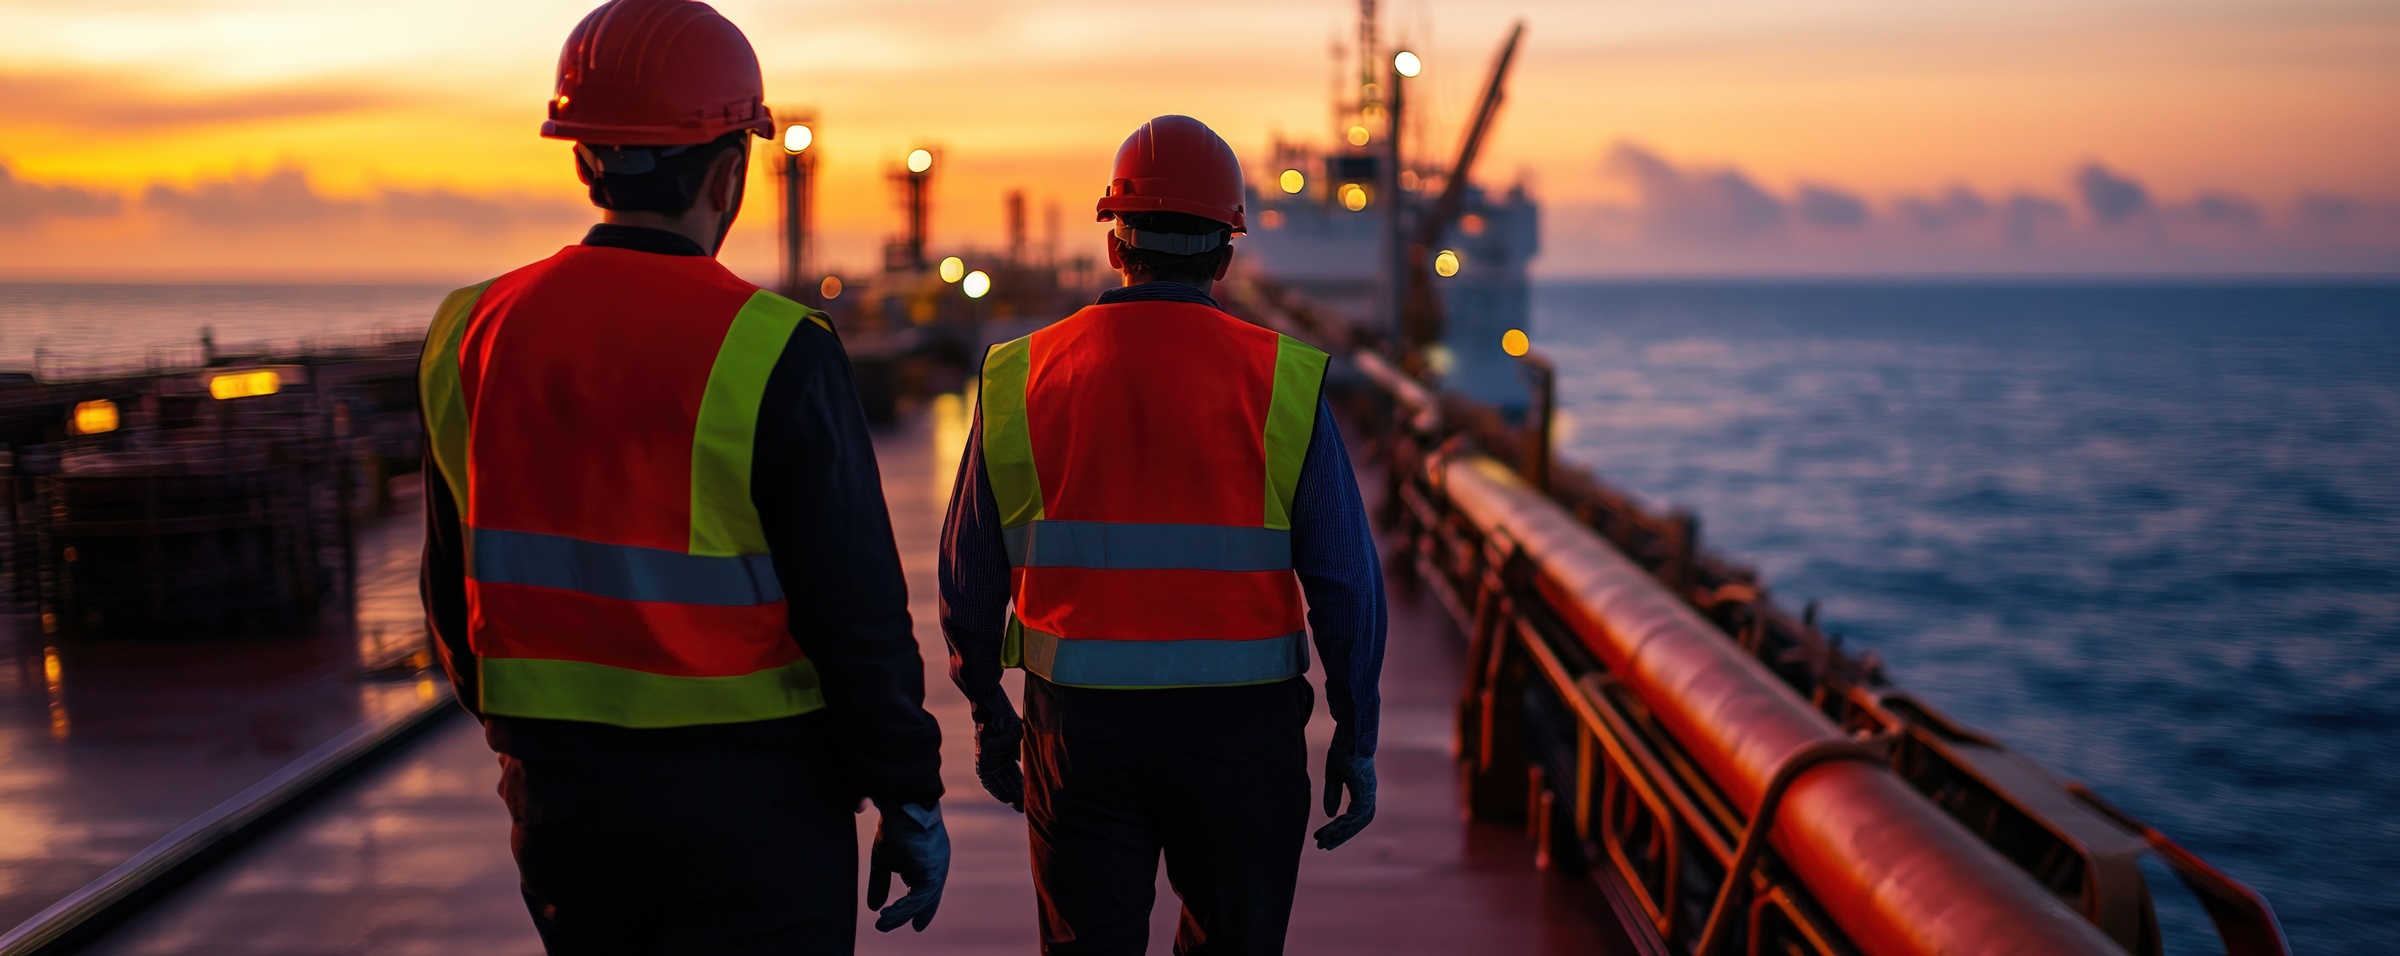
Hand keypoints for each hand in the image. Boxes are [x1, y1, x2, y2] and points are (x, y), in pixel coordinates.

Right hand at [866, 801, 948, 931]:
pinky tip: (887, 913)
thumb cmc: (893, 826)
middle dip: (914, 913)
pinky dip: (904, 907)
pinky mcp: (934, 870)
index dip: (918, 907)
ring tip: (882, 923)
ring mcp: (937, 867)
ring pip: (922, 900)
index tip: (916, 925)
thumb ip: (880, 883)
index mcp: (926, 860)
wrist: (902, 805)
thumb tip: (874, 908)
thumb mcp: (883, 859)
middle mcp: (935, 865)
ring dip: (901, 914)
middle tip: (901, 926)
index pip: (924, 889)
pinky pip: (921, 896)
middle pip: (926, 897)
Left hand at [975, 717, 1024, 811]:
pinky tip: (1008, 800)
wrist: (992, 711)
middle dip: (1018, 795)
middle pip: (1009, 782)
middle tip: (1027, 807)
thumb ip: (1023, 750)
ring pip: (1000, 785)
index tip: (1032, 797)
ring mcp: (990, 764)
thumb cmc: (1007, 720)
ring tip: (1020, 806)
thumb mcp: (1019, 737)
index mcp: (1007, 755)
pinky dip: (999, 792)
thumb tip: (1029, 763)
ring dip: (1010, 796)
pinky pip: (990, 783)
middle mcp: (998, 762)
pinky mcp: (982, 765)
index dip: (1024, 786)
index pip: (1016, 775)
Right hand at [1314, 752, 1375, 849]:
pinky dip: (1343, 823)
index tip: (1324, 836)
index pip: (1353, 816)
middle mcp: (1368, 794)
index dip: (1340, 827)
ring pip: (1357, 822)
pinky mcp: (1365, 791)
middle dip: (1341, 836)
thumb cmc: (1343, 750)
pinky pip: (1356, 814)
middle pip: (1357, 823)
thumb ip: (1333, 795)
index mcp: (1362, 791)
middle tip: (1324, 846)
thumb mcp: (1333, 775)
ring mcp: (1369, 793)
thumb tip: (1331, 815)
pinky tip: (1330, 828)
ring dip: (1341, 833)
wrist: (1350, 734)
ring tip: (1324, 841)